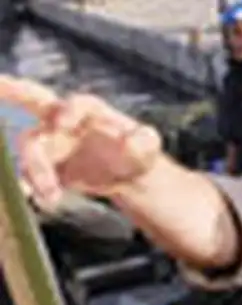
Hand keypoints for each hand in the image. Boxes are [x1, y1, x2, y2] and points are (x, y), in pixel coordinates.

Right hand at [0, 75, 162, 210]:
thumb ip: (144, 141)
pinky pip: (29, 173)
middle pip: (33, 101)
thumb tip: (131, 141)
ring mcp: (51, 141)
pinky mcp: (46, 165)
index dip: (67, 111)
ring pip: (31, 148)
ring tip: (51, 196)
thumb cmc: (138, 151)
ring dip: (35, 170)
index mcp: (90, 110)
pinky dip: (29, 186)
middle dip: (12, 89)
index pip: (75, 104)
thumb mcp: (149, 145)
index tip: (62, 124)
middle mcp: (64, 120)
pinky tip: (38, 199)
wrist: (127, 174)